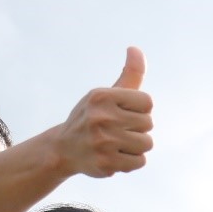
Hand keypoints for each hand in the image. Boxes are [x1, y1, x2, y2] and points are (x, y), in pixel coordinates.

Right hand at [52, 46, 154, 177]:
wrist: (63, 149)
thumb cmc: (92, 117)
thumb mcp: (107, 94)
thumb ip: (129, 74)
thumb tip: (136, 49)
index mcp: (102, 97)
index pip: (148, 102)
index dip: (139, 110)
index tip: (122, 113)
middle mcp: (100, 117)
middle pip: (149, 124)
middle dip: (137, 128)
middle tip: (115, 130)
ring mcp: (103, 141)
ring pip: (147, 144)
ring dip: (135, 146)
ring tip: (115, 144)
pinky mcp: (106, 163)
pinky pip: (140, 162)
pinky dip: (131, 161)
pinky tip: (113, 156)